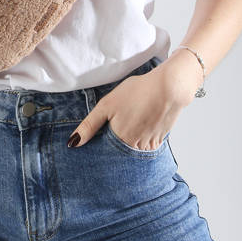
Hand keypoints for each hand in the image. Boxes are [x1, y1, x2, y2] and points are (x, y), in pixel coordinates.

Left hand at [67, 59, 197, 149]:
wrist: (169, 88)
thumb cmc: (137, 92)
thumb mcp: (106, 105)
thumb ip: (89, 125)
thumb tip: (73, 143)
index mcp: (120, 140)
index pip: (104, 152)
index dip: (100, 144)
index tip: (100, 136)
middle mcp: (135, 148)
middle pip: (119, 152)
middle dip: (114, 144)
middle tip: (119, 123)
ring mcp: (149, 146)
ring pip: (132, 150)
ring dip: (128, 142)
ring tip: (130, 121)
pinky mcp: (159, 140)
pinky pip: (145, 145)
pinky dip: (141, 137)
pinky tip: (141, 122)